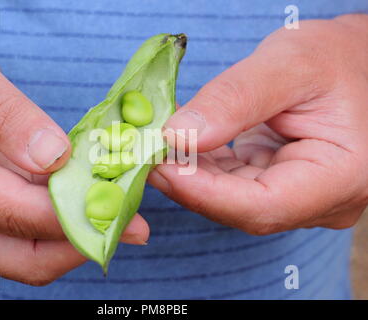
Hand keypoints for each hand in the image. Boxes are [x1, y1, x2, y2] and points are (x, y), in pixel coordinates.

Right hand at [0, 13, 148, 284]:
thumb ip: (0, 112)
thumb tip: (53, 156)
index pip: (9, 211)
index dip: (70, 216)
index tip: (123, 210)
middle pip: (18, 254)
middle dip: (79, 243)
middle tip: (132, 226)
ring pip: (24, 245)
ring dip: (76, 232)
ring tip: (123, 210)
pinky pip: (24, 218)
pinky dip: (62, 212)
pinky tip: (93, 193)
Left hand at [149, 14, 367, 234]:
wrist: (356, 61)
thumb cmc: (338, 57)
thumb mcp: (290, 64)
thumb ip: (236, 99)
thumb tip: (179, 134)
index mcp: (340, 176)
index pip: (263, 206)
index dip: (204, 193)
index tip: (158, 167)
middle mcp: (321, 199)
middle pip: (241, 208)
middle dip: (189, 182)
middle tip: (145, 154)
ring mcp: (300, 195)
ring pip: (232, 199)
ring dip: (191, 173)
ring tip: (156, 145)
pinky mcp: (280, 183)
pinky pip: (234, 183)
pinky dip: (204, 165)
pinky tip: (181, 143)